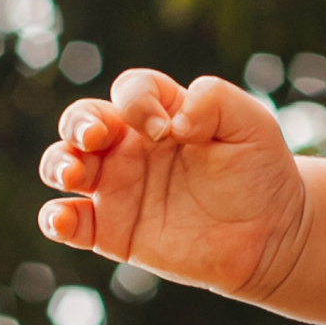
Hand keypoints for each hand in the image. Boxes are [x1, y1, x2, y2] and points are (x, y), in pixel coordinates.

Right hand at [36, 66, 308, 296]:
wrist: (271, 233)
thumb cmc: (260, 170)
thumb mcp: (251, 122)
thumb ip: (214, 100)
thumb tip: (175, 121)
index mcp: (159, 114)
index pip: (128, 91)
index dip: (137, 101)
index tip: (165, 131)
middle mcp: (130, 147)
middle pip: (80, 121)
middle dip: (77, 124)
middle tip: (95, 138)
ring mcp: (117, 189)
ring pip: (62, 165)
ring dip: (58, 163)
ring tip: (75, 173)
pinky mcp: (111, 231)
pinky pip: (68, 222)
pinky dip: (54, 219)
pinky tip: (63, 220)